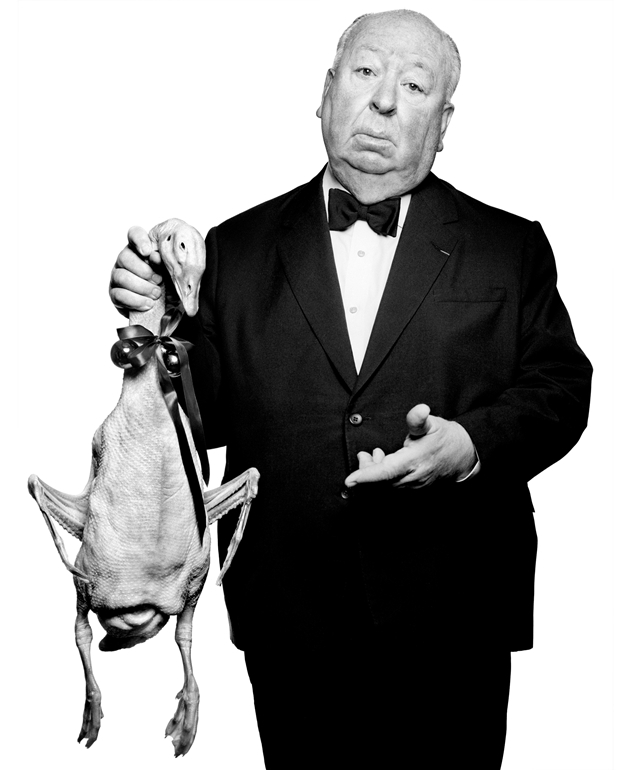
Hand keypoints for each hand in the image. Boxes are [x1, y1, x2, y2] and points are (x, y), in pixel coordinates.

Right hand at [109, 226, 162, 314]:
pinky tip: (148, 303)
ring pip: (121, 276)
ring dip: (142, 287)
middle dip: (144, 271)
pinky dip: (136, 300)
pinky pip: (119, 295)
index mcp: (141, 249)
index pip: (134, 234)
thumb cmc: (170, 284)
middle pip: (124, 257)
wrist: (166, 308)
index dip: (139, 240)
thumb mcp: (173, 271)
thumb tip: (156, 257)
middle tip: (159, 280)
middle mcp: (126, 260)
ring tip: (157, 294)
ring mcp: (118, 276)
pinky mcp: (115, 294)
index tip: (148, 252)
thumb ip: (166, 261)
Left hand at [344, 404, 475, 488]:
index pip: (386, 472)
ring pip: (385, 486)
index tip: (349, 480)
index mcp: (414, 461)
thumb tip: (420, 409)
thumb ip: (419, 419)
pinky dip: (383, 477)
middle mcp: (412, 477)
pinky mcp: (414, 488)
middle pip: (380, 482)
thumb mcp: (433, 424)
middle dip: (366, 471)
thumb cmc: (446, 439)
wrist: (464, 457)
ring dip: (374, 473)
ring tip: (375, 455)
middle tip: (363, 455)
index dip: (366, 476)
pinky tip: (384, 462)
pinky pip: (392, 486)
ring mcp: (413, 485)